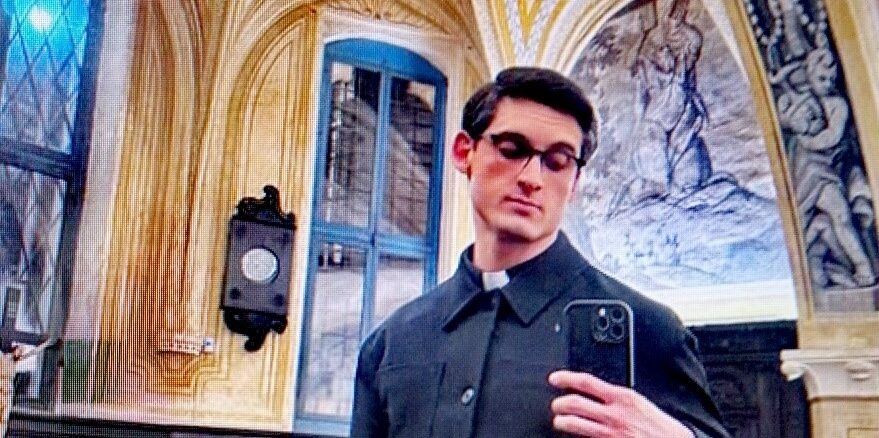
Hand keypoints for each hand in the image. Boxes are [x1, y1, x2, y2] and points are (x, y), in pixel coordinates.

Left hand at [548, 370, 693, 437]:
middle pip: (575, 403)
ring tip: (560, 422)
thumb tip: (598, 394)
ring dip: (562, 422)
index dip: (566, 378)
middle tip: (556, 406)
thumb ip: (618, 398)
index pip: (587, 382)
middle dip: (559, 404)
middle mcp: (614, 414)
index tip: (555, 379)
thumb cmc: (662, 428)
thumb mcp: (641, 404)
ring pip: (575, 424)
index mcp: (623, 397)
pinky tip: (575, 437)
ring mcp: (610, 433)